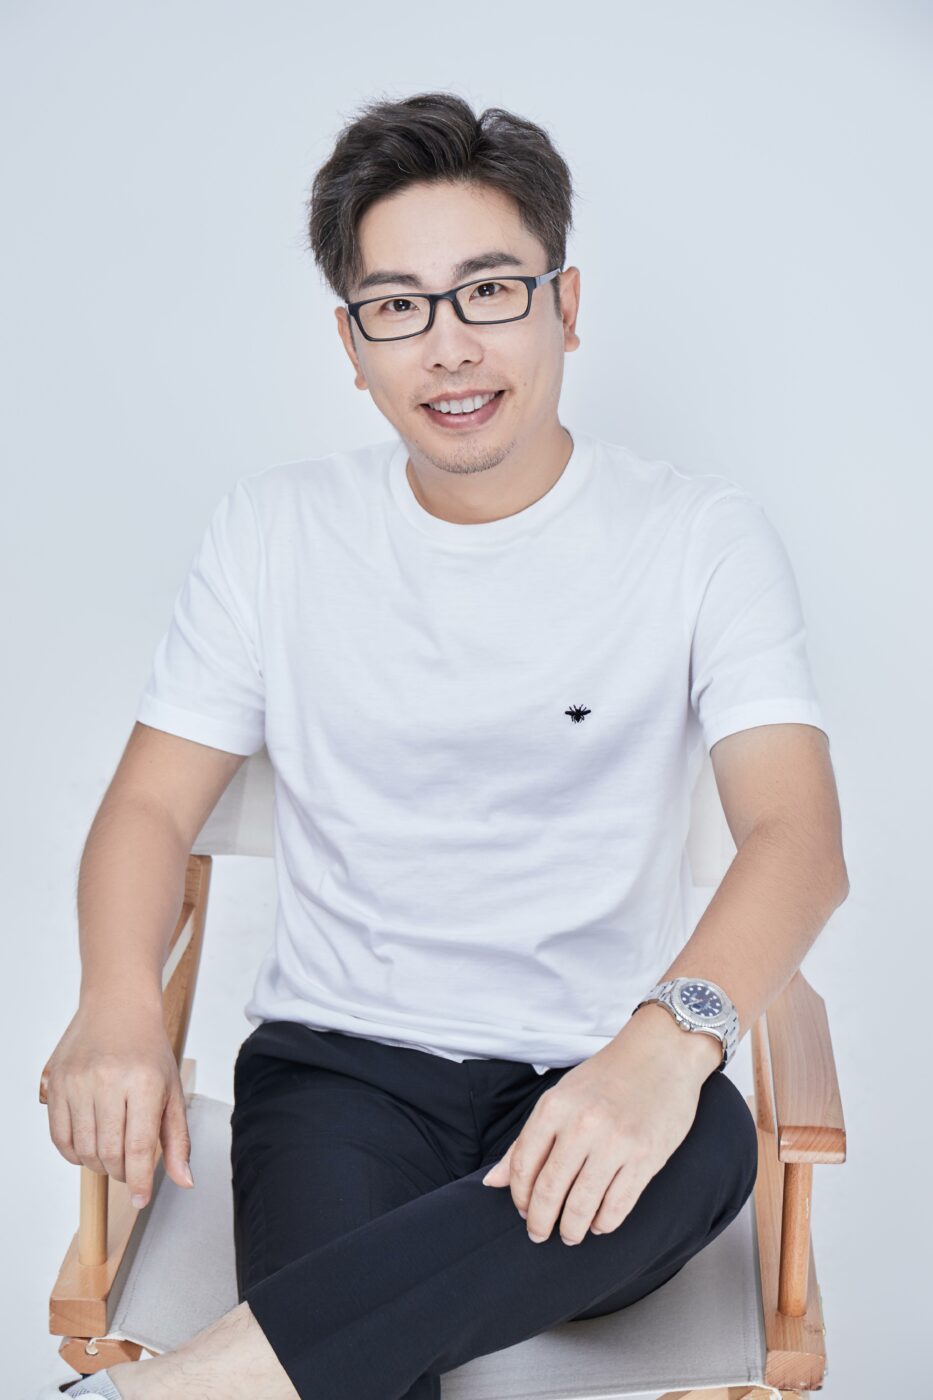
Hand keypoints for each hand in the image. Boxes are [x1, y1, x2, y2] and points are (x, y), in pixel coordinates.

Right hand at [43, 1000, 193, 1208]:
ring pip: (84, 1149)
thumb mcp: (172, 1091)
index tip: (141, 1199)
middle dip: (120, 1172)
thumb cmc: (148, 1050)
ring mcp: (79, 1081)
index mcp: (145, 1083)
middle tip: (128, 1169)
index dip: (138, 1182)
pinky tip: (88, 1147)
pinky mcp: (57, 1082)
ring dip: (98, 1164)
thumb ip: (177, 1140)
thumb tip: (184, 1180)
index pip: (138, 1148)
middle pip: (109, 1153)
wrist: (117, 1008)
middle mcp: (110, 1081)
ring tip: (110, 1154)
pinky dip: (73, 1153)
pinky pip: (59, 1136)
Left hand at [481, 1015, 715, 1244]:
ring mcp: (616, 1143)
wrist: (662, 1053)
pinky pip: (617, 1206)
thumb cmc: (607, 1075)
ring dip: (572, 1229)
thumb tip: (493, 1181)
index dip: (519, 1196)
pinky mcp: (646, 1158)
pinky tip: (599, 1223)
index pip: (523, 1166)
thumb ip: (527, 1140)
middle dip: (540, 1222)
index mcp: (555, 1107)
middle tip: (539, 1234)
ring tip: (570, 1234)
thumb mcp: (561, 1096)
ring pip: (583, 1206)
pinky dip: (604, 1223)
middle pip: (550, 1191)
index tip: (523, 1210)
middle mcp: (583, 1125)